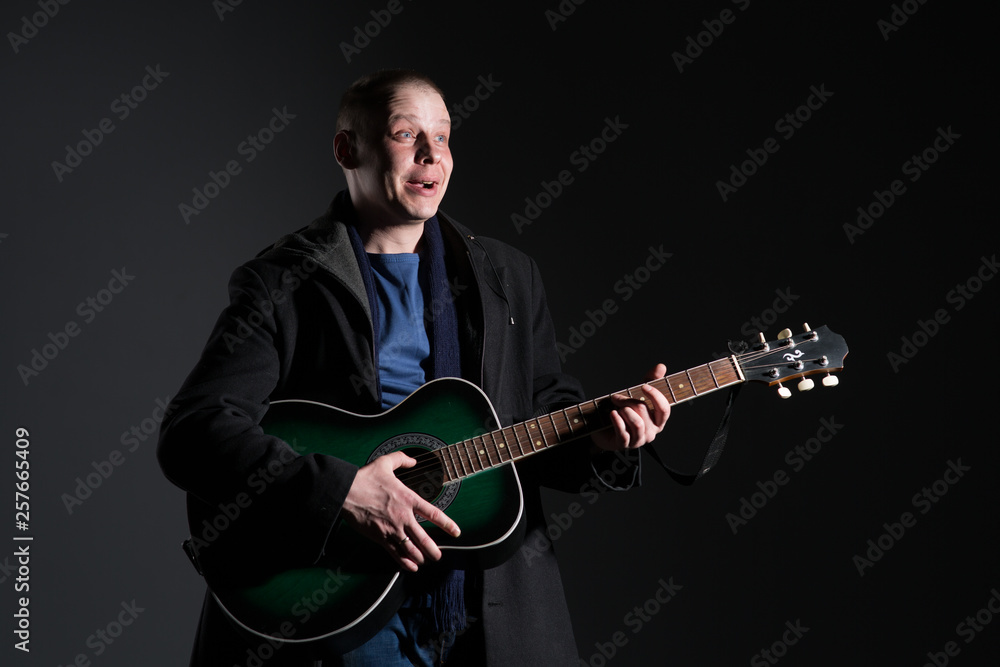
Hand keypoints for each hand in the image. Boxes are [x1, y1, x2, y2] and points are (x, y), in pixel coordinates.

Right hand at [341, 451, 460, 571]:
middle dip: (433, 550)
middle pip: (424, 538)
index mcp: (408, 498)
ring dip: (420, 557)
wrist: (346, 492)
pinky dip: (404, 562)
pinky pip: (395, 553)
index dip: (447, 525)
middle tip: (438, 555)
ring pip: (411, 549)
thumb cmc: (365, 478)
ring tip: (426, 561)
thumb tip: (413, 461)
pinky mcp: (380, 537)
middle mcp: (403, 516)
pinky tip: (411, 567)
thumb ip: (402, 460)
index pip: (433, 514)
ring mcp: (392, 529)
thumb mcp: (385, 462)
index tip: (456, 532)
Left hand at [591, 363, 669, 450]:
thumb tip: (661, 366)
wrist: (604, 429)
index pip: (664, 409)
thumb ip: (649, 381)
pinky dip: (616, 420)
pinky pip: (623, 432)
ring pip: (636, 423)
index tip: (643, 386)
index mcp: (658, 420)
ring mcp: (638, 440)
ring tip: (616, 408)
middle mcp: (651, 432)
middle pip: (644, 411)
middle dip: (628, 400)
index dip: (655, 396)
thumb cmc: (624, 411)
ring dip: (623, 410)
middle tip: (617, 397)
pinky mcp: (624, 444)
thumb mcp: (637, 394)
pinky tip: (612, 414)